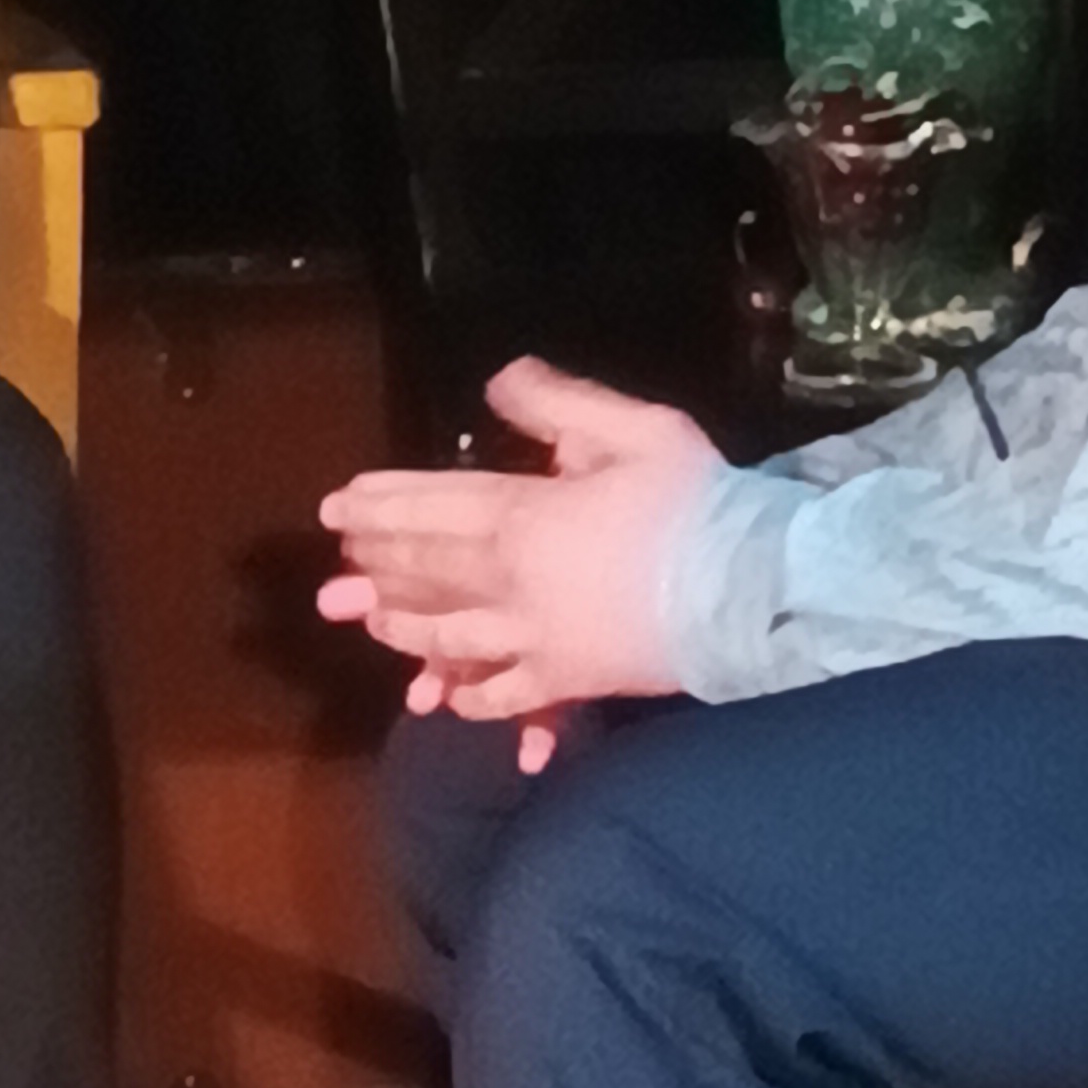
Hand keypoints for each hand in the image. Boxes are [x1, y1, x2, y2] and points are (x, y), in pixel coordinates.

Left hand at [317, 357, 720, 740]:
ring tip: (372, 625)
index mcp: (523, 515)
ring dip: (406, 630)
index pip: (434, 508)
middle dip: (379, 565)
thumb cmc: (695, 504)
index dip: (381, 506)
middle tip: (338, 566)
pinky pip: (506, 697)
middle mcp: (512, 581)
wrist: (750, 591)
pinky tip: (448, 702)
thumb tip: (496, 385)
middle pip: (430, 571)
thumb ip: (558, 404)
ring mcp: (536, 638)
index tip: (337, 508)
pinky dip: (473, 698)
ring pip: (451, 637)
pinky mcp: (570, 680)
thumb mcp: (632, 428)